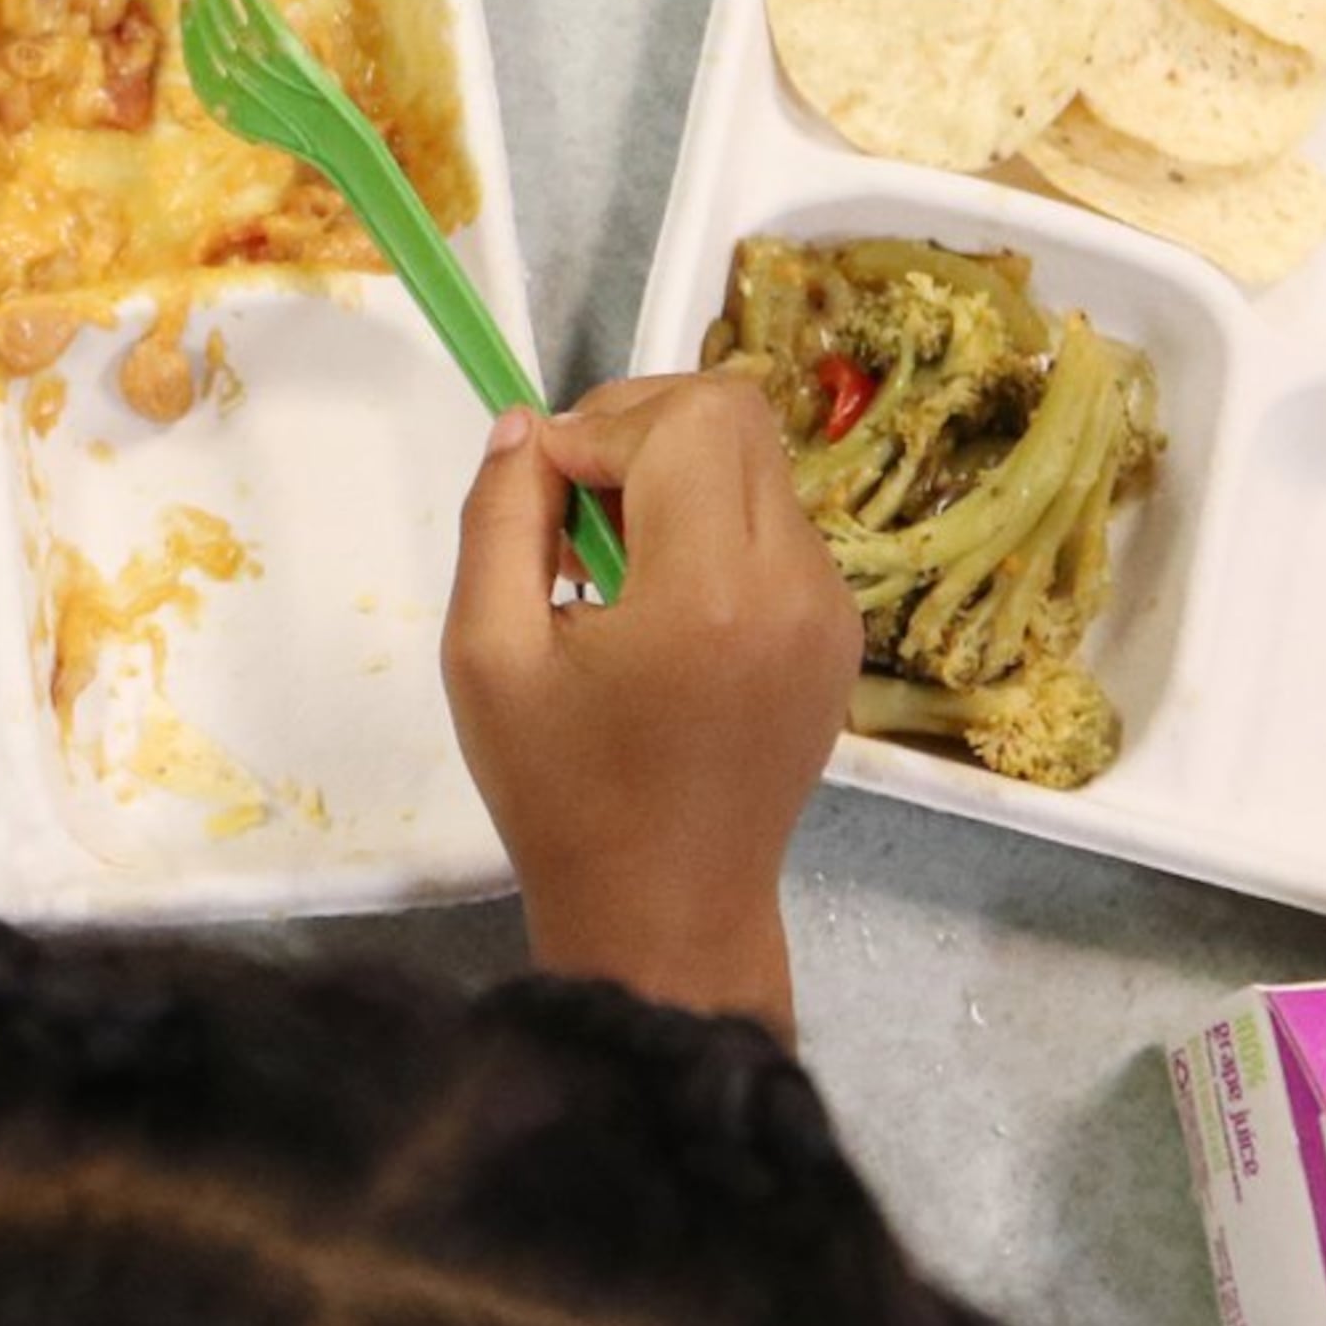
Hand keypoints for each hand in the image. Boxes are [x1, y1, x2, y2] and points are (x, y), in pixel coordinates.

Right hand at [441, 374, 859, 1039]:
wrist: (668, 911)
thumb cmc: (564, 795)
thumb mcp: (488, 656)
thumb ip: (498, 519)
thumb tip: (524, 426)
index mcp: (712, 592)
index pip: (684, 419)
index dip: (599, 425)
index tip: (541, 489)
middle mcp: (794, 584)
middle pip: (736, 414)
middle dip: (642, 427)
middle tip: (573, 503)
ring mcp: (830, 609)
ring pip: (759, 463)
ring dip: (679, 476)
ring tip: (611, 564)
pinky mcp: (838, 633)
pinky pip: (776, 524)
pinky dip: (713, 525)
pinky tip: (660, 602)